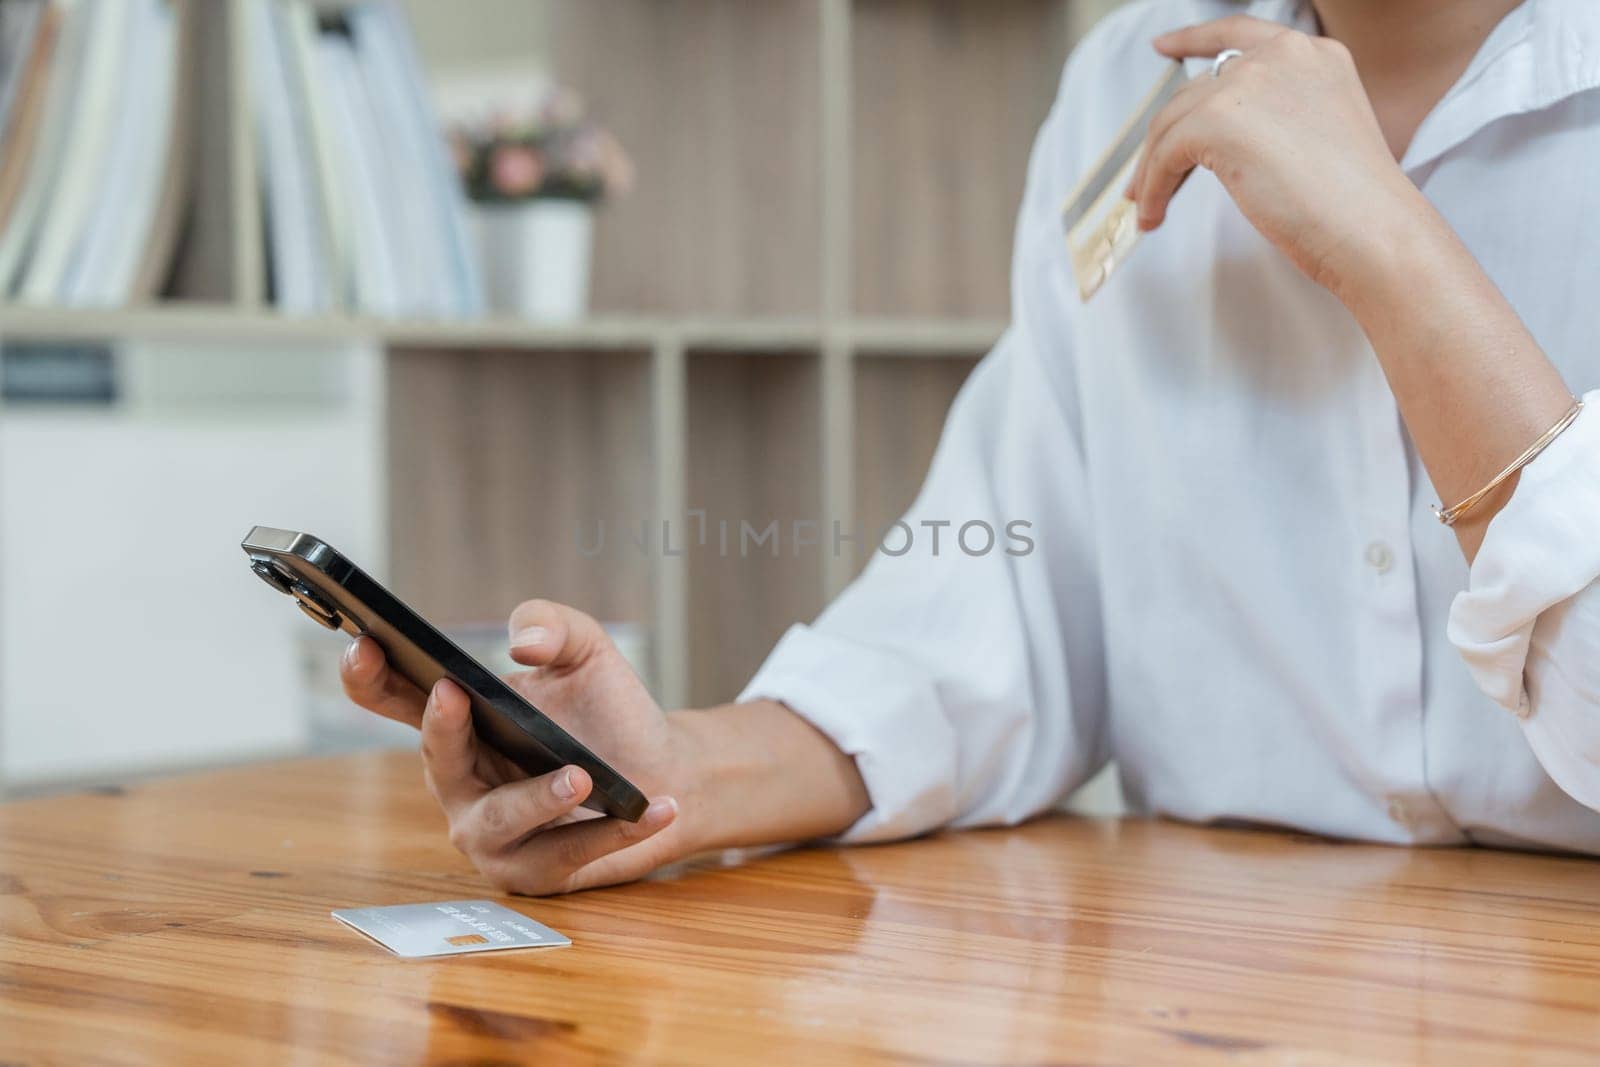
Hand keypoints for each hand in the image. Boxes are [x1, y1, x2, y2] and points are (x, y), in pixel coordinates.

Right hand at [340, 599, 690, 893]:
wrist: (664, 770)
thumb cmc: (607, 712)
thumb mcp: (585, 651)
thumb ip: (553, 624)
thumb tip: (523, 642)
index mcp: (456, 723)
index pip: (393, 698)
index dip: (366, 675)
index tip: (365, 646)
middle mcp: (461, 781)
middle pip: (436, 761)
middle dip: (442, 731)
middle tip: (457, 695)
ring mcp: (491, 834)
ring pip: (499, 821)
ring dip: (539, 799)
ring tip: (582, 776)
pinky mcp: (534, 874)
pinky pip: (565, 857)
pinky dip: (612, 834)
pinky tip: (652, 810)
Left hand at [1128, 16, 1428, 300]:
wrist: (1373, 230)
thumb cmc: (1355, 205)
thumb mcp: (1320, 134)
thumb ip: (1276, 116)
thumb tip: (1217, 139)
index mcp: (1313, 55)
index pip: (1239, 33)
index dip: (1194, 39)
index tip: (1164, 46)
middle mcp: (1281, 56)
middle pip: (1195, 91)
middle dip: (1164, 137)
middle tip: (1146, 178)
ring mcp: (1248, 82)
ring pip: (1172, 123)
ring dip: (1152, 170)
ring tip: (1149, 207)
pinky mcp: (1217, 120)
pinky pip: (1163, 155)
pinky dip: (1152, 189)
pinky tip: (1154, 216)